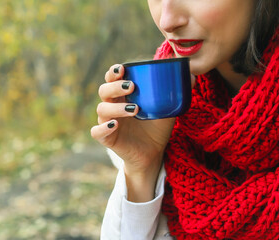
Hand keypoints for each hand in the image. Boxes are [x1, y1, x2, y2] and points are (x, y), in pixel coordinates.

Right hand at [91, 64, 194, 200]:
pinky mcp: (107, 138)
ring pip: (102, 110)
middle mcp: (113, 106)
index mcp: (123, 96)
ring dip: (116, 107)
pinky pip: (96, 132)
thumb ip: (177, 93)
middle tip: (131, 86)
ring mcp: (108, 122)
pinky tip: (114, 125)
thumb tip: (193, 75)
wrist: (153, 153)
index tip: (122, 68)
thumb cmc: (156, 128)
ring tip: (134, 109)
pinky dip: (103, 128)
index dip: (113, 72)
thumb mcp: (168, 109)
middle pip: (104, 91)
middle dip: (114, 86)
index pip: (112, 79)